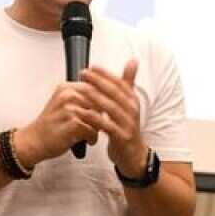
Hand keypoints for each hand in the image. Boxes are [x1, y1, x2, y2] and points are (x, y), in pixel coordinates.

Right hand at [15, 83, 101, 168]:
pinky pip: (92, 130)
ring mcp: (69, 109)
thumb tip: (104, 98)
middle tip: (95, 124)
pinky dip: (92, 138)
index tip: (102, 112)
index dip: (103, 102)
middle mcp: (67, 95)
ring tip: (91, 133)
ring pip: (97, 117)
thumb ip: (81, 97)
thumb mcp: (63, 104)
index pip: (95, 88)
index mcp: (66, 88)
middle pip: (99, 102)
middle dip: (101, 115)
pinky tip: (87, 140)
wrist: (34, 140)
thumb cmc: (51, 124)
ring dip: (97, 128)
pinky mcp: (71, 124)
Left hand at [81, 59, 146, 176]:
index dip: (106, 74)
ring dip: (95, 97)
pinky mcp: (122, 137)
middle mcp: (132, 110)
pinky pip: (107, 125)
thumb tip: (133, 60)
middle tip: (83, 73)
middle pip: (115, 92)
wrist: (133, 155)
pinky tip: (82, 113)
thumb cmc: (126, 127)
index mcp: (132, 100)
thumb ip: (128, 82)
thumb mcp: (128, 104)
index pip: (119, 83)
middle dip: (98, 81)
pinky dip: (94, 118)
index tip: (92, 66)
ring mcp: (128, 124)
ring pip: (111, 107)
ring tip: (81, 89)